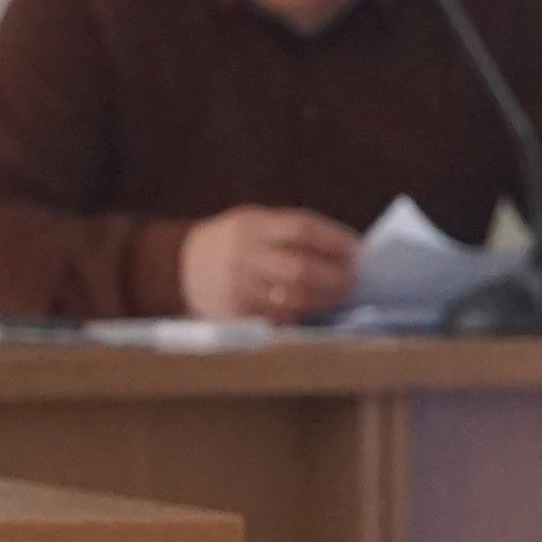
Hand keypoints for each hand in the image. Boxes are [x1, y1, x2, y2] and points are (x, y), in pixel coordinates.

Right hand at [179, 206, 359, 322]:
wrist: (182, 266)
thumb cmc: (236, 243)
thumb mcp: (254, 223)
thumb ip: (292, 234)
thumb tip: (348, 252)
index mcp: (251, 225)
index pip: (302, 229)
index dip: (335, 240)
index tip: (359, 250)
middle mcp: (242, 255)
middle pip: (299, 269)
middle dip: (335, 276)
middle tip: (355, 280)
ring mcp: (237, 287)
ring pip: (292, 299)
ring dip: (324, 299)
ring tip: (341, 296)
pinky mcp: (234, 314)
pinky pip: (277, 318)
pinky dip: (302, 313)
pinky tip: (314, 308)